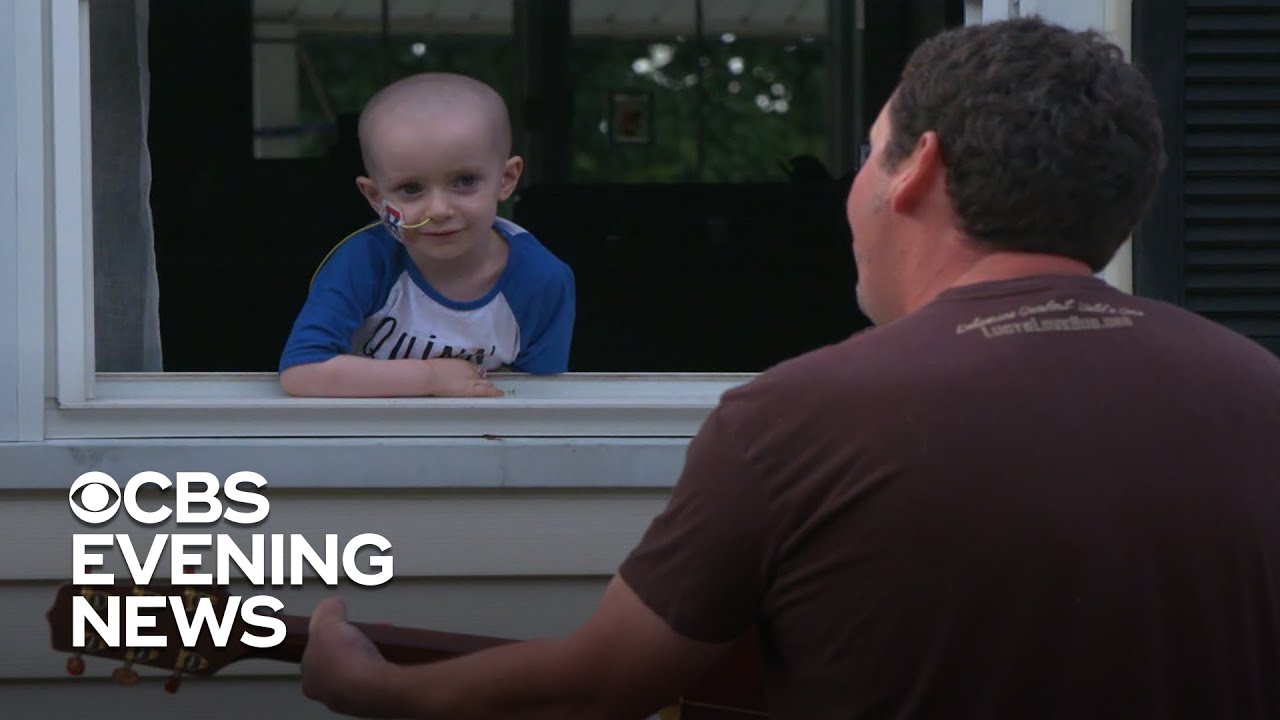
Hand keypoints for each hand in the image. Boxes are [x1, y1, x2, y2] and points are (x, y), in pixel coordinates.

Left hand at [301, 598, 403, 717]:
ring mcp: (355, 696)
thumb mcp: (326, 622)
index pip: (313, 655)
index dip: (325, 635)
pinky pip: (380, 671)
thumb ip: (326, 611)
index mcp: (311, 680)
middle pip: (340, 659)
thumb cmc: (345, 662)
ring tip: (381, 632)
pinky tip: (391, 647)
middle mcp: (331, 692)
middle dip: (353, 639)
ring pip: (361, 665)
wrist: (376, 684)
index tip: (336, 624)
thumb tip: (332, 604)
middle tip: (361, 628)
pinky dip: (385, 657)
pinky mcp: (378, 695)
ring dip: (371, 647)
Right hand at [424, 358, 503, 396]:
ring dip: (488, 386)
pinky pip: (486, 391)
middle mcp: (470, 370)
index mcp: (463, 362)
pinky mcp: (470, 389)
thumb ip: (451, 368)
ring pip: (485, 383)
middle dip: (483, 380)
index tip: (475, 375)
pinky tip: (500, 393)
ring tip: (494, 390)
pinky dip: (494, 392)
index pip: (474, 368)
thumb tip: (449, 372)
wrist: (429, 375)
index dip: (475, 373)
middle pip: (481, 375)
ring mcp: (472, 380)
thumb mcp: (443, 364)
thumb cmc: (430, 370)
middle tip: (487, 383)